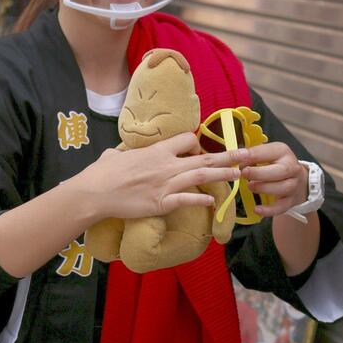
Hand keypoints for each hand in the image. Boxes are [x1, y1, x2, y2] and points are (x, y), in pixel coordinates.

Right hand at [78, 132, 247, 220]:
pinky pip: (186, 200)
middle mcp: (166, 165)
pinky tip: (212, 202)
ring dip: (223, 175)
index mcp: (157, 151)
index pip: (187, 140)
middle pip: (204, 158)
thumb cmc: (102, 173)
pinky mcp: (161, 203)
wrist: (95, 192)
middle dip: (228, 156)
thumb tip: (117, 153)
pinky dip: (200, 200)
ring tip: (240, 174)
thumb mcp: (115, 155)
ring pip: (201, 177)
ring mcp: (165, 185)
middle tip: (248, 154)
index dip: (197, 145)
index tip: (201, 151)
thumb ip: (123, 153)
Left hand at [240, 142, 307, 216]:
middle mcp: (292, 167)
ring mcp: (294, 185)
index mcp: (283, 152)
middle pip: (281, 170)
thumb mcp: (265, 155)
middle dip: (260, 173)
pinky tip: (256, 209)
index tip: (239, 157)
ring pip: (283, 188)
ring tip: (250, 187)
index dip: (254, 155)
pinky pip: (281, 207)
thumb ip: (251, 156)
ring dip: (264, 188)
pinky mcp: (291, 200)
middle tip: (243, 173)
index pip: (270, 151)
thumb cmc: (274, 164)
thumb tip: (235, 159)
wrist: (296, 179)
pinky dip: (269, 210)